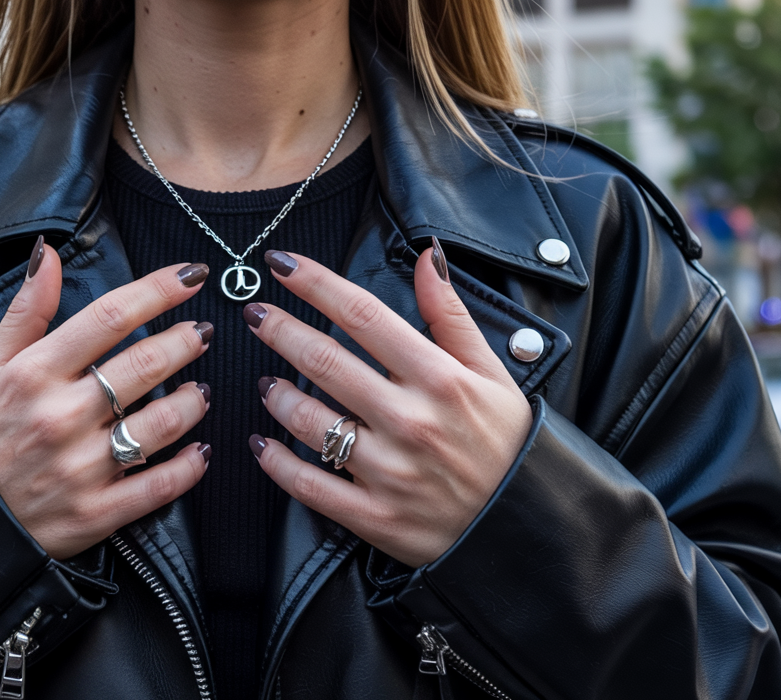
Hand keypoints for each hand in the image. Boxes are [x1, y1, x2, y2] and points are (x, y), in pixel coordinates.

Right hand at [0, 237, 214, 559]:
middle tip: (201, 333)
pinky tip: (199, 449)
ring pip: (162, 423)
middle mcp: (60, 416)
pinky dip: (190, 465)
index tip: (192, 276)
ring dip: (194, 401)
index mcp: (34, 373)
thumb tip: (48, 253)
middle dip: (185, 341)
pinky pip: (160, 485)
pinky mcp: (95, 513)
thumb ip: (27, 310)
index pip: (109, 317)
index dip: (159, 290)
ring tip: (200, 390)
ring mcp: (80, 467)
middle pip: (145, 365)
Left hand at [245, 245, 532, 566]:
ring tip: (265, 382)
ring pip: (308, 420)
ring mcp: (389, 470)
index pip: (363, 315)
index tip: (282, 264)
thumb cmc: (506, 443)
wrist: (524, 525)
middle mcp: (410, 419)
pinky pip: (309, 484)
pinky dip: (276, 462)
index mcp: (439, 378)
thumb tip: (428, 256)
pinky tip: (261, 444)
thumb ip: (451, 314)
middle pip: (324, 360)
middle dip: (279, 329)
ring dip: (275, 394)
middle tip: (256, 314)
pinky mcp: (375, 515)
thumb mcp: (492, 372)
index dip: (315, 284)